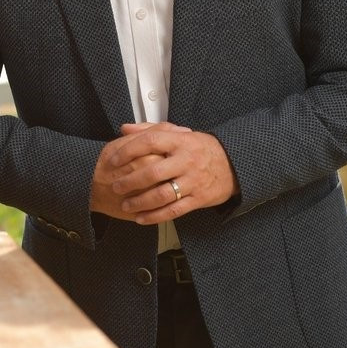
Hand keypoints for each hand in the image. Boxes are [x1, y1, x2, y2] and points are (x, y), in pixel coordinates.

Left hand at [103, 122, 239, 224]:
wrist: (232, 164)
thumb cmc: (200, 148)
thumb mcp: (179, 133)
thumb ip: (151, 129)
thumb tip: (124, 129)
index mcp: (180, 141)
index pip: (150, 142)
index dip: (129, 150)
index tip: (113, 160)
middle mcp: (186, 160)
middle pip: (153, 172)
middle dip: (130, 181)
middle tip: (115, 186)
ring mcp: (193, 181)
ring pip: (162, 195)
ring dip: (140, 202)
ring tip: (125, 205)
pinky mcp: (199, 199)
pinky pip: (174, 210)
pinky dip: (155, 216)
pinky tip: (141, 218)